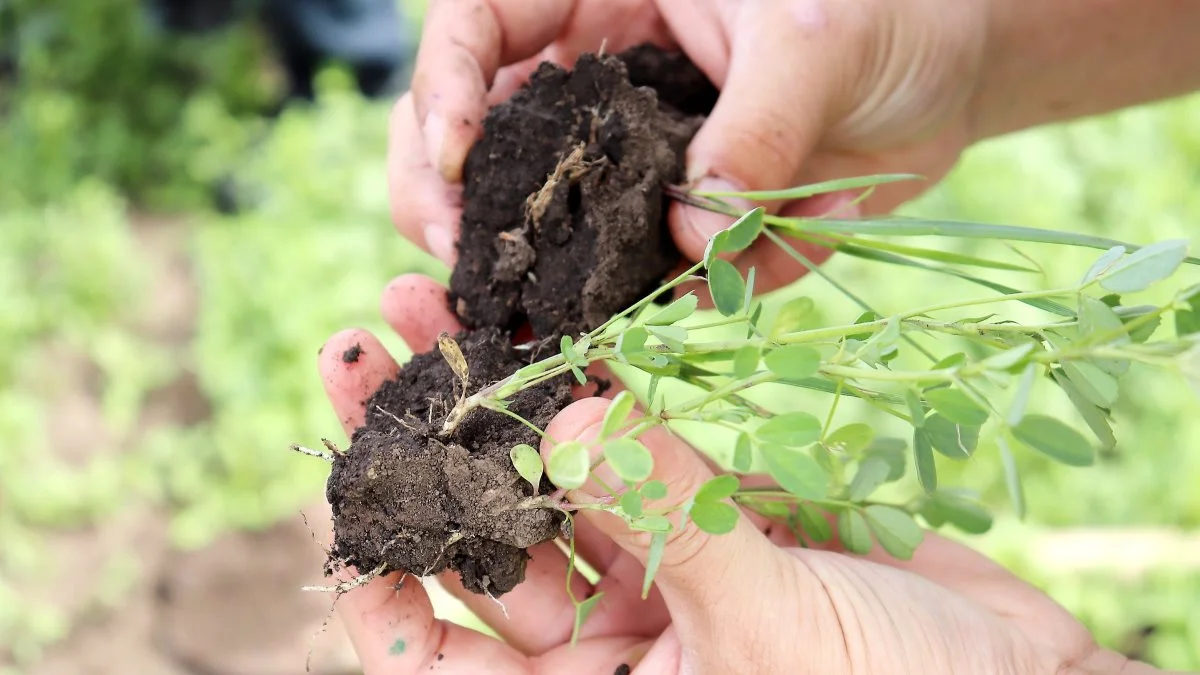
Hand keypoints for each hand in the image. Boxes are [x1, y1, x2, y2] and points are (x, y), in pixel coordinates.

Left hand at [316, 275, 1146, 674]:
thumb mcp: (765, 630)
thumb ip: (668, 518)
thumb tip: (565, 419)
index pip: (441, 657)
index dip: (380, 582)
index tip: (343, 484)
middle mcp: (615, 642)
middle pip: (489, 538)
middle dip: (432, 441)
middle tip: (374, 343)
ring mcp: (673, 572)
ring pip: (564, 479)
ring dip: (510, 396)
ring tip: (446, 300)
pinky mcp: (731, 518)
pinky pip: (658, 449)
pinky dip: (616, 390)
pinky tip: (565, 322)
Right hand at [390, 0, 989, 292]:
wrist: (948, 73)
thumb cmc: (882, 10)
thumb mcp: (814, 39)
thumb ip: (752, 130)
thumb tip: (693, 239)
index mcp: (600, 1)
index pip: (475, 26)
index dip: (441, 88)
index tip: (454, 159)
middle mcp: (593, 89)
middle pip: (468, 140)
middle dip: (451, 205)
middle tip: (469, 268)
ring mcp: (628, 168)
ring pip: (544, 232)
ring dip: (561, 281)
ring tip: (597, 311)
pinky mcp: (675, 230)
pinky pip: (652, 279)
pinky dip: (701, 291)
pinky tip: (776, 261)